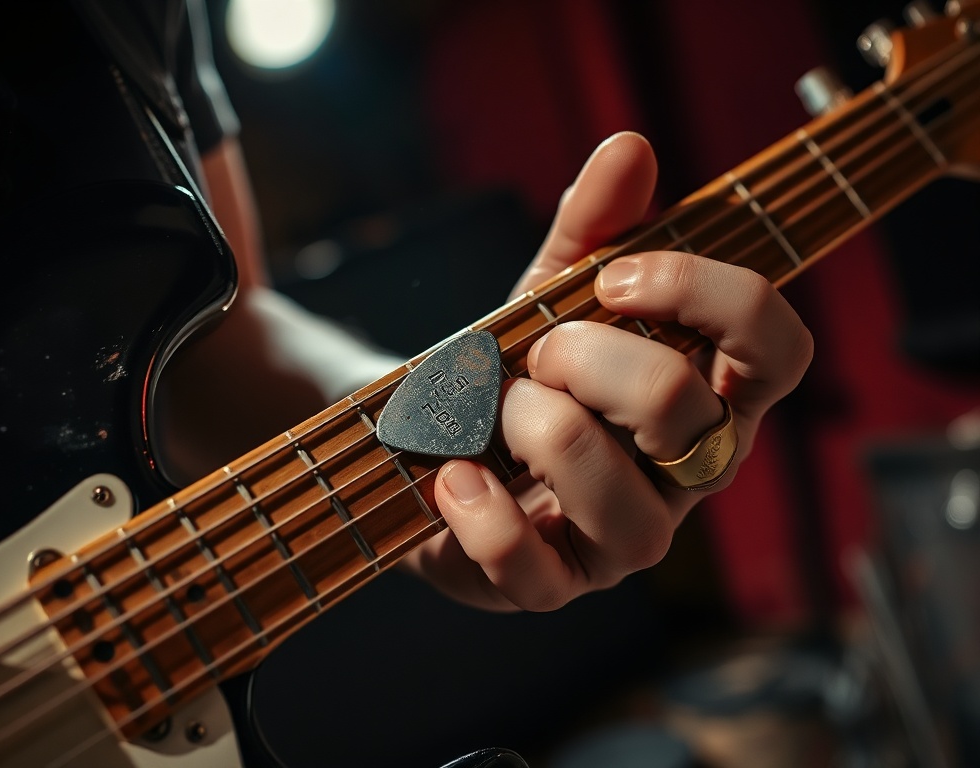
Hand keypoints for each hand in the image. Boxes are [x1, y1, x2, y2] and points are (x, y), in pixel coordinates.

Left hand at [403, 132, 812, 611]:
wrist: (442, 441)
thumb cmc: (521, 366)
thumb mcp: (552, 290)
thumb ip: (590, 228)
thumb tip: (628, 149)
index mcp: (710, 395)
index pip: (778, 349)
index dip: (706, 296)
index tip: (615, 279)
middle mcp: (687, 477)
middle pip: (682, 409)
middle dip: (584, 357)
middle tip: (534, 350)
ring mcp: (623, 540)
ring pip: (621, 499)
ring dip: (537, 430)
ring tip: (498, 411)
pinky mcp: (552, 587)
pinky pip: (532, 572)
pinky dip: (480, 511)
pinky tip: (453, 473)